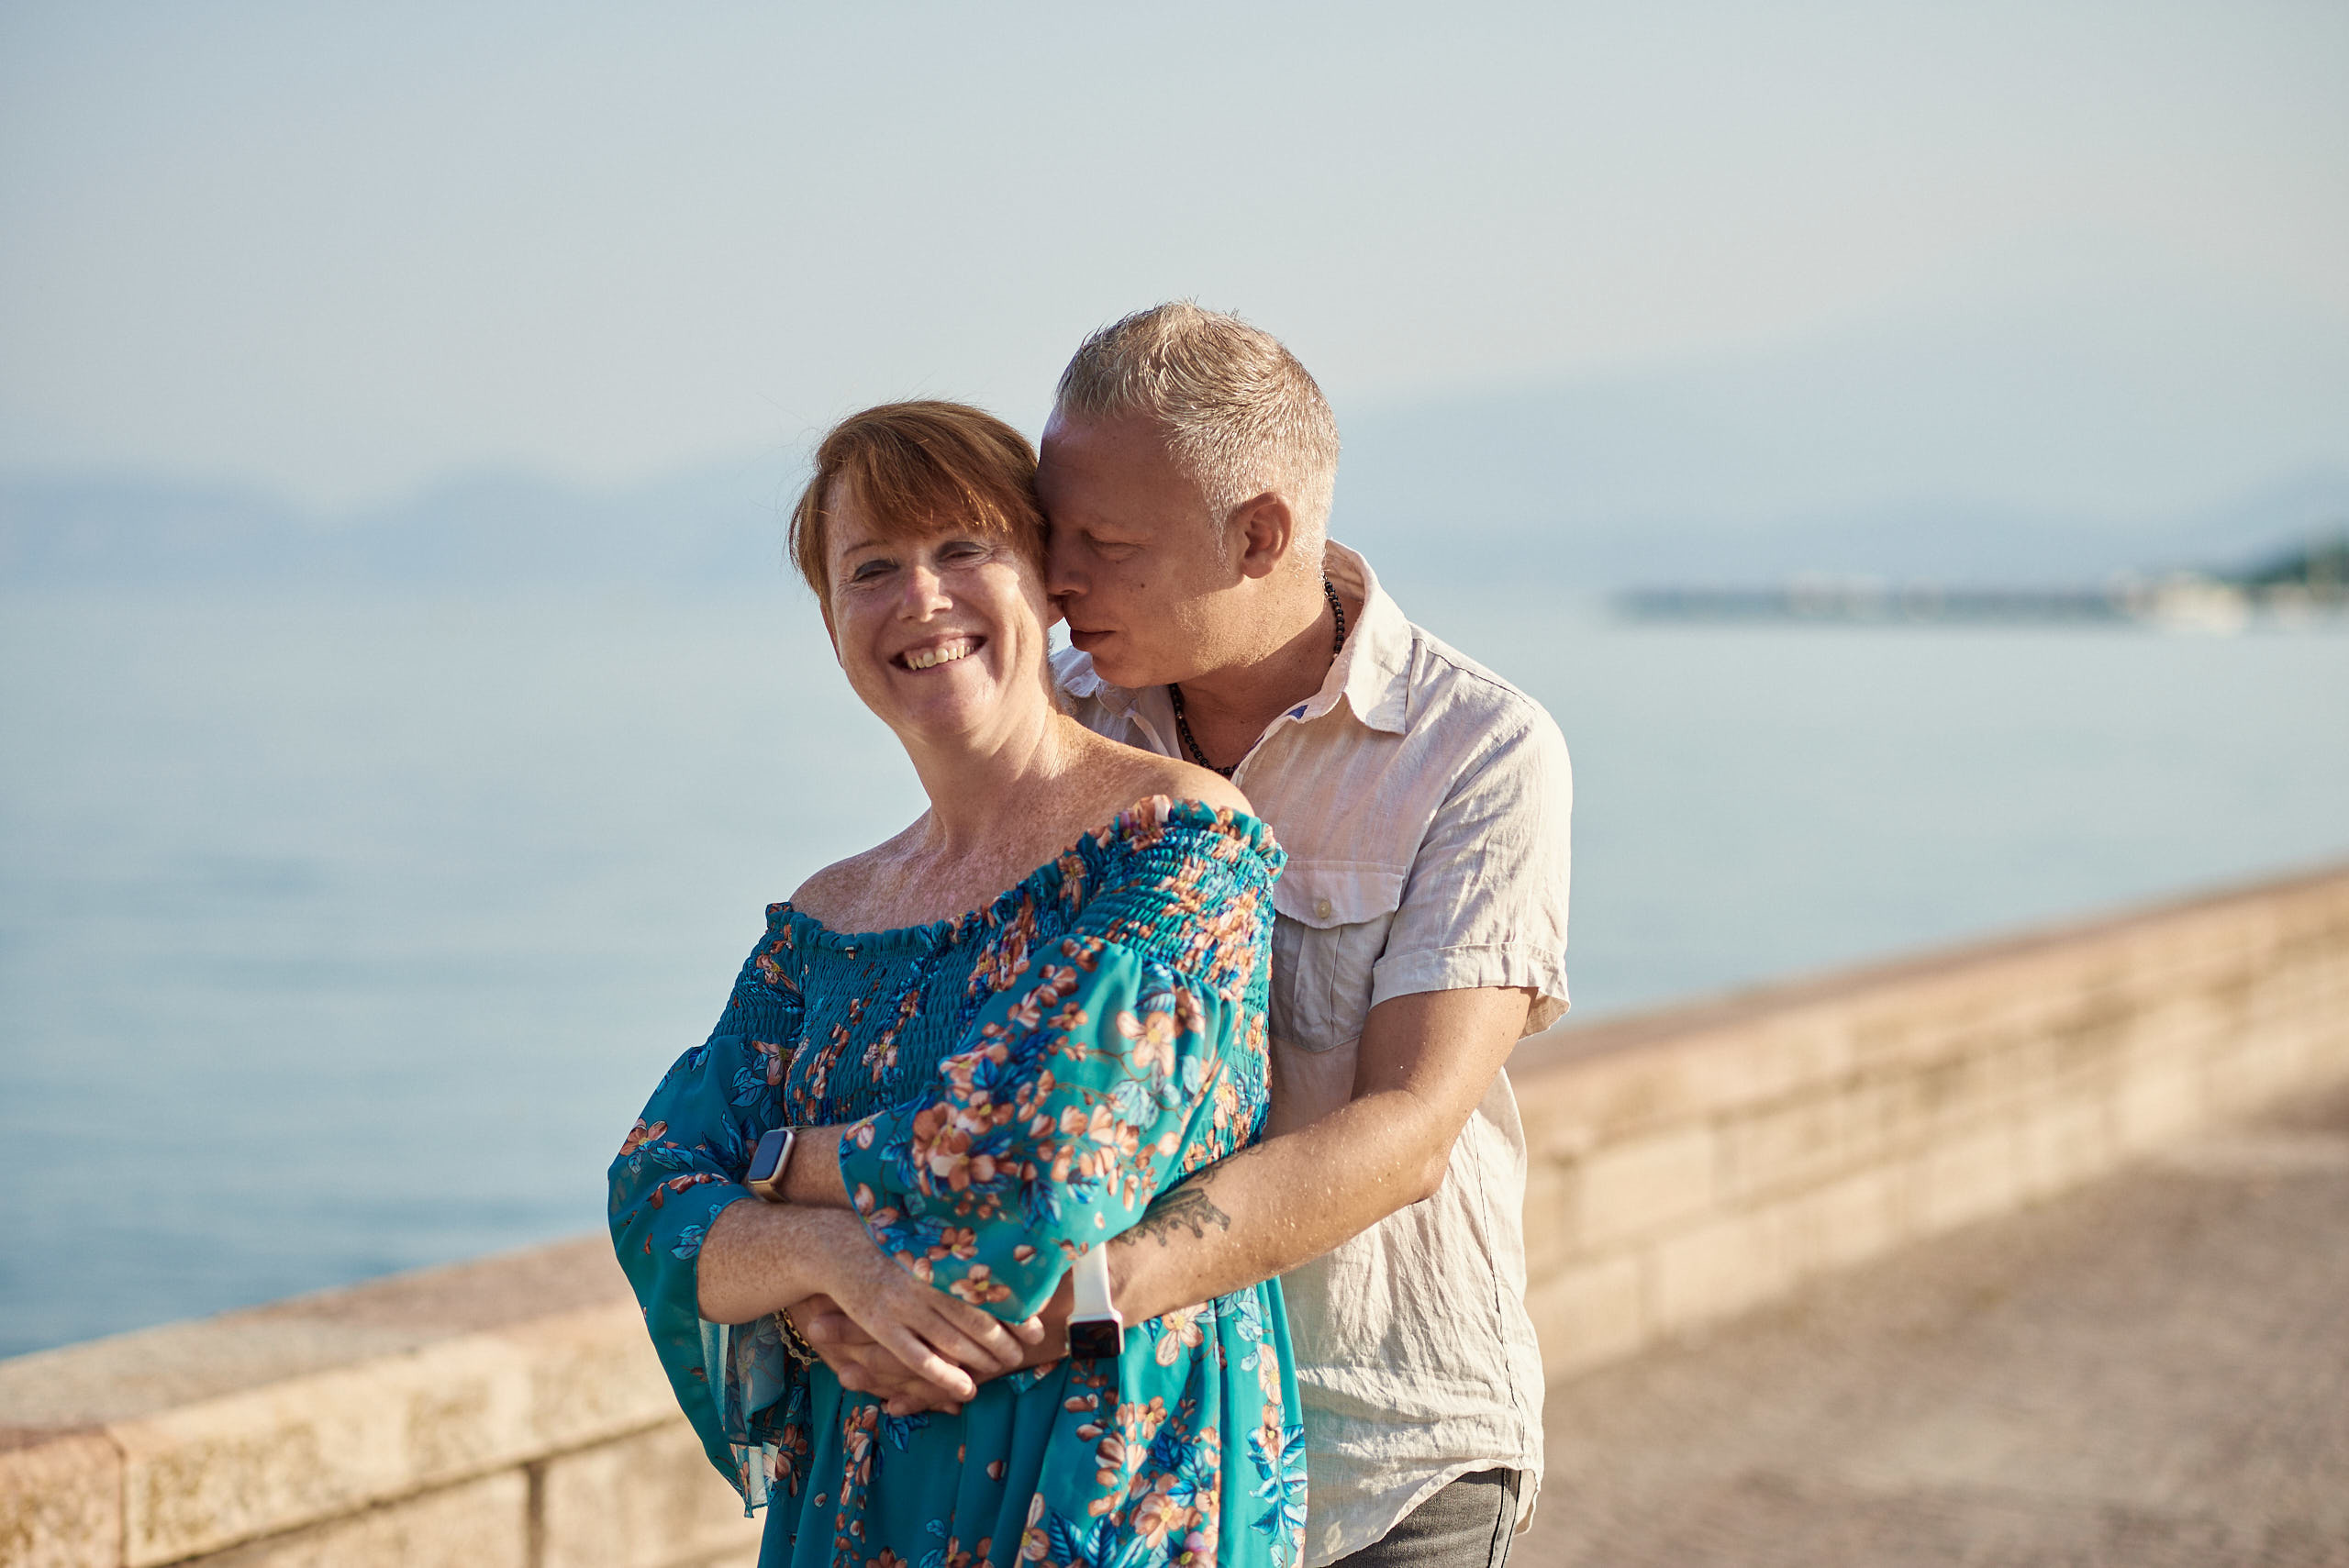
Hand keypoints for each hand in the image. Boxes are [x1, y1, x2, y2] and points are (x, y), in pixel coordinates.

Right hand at [801, 1212, 1044, 1403]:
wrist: (833, 1246)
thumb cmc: (887, 1242)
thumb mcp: (923, 1240)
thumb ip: (954, 1256)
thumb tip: (996, 1271)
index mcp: (940, 1260)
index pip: (988, 1292)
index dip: (1015, 1313)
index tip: (1036, 1328)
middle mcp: (926, 1283)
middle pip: (977, 1320)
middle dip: (1004, 1342)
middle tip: (1020, 1355)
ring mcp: (903, 1305)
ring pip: (954, 1342)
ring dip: (982, 1360)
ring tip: (1001, 1369)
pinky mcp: (881, 1325)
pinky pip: (920, 1359)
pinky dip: (946, 1376)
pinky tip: (966, 1389)